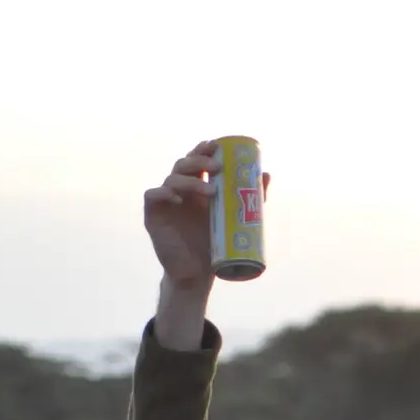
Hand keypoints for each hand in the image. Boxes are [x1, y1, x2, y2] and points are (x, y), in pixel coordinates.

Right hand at [146, 141, 271, 350]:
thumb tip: (266, 174)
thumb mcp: (234, 219)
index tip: (217, 145)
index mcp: (197, 188)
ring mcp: (165, 202)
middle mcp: (180, 191)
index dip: (203, 149)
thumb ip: (249, 198)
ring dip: (190, 181)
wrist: (197, 274)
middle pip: (183, 164)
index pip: (196, 160)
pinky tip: (178, 199)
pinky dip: (164, 193)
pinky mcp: (153, 215)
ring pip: (171, 179)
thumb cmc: (216, 247)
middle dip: (199, 160)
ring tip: (210, 192)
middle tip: (217, 166)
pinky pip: (153, 196)